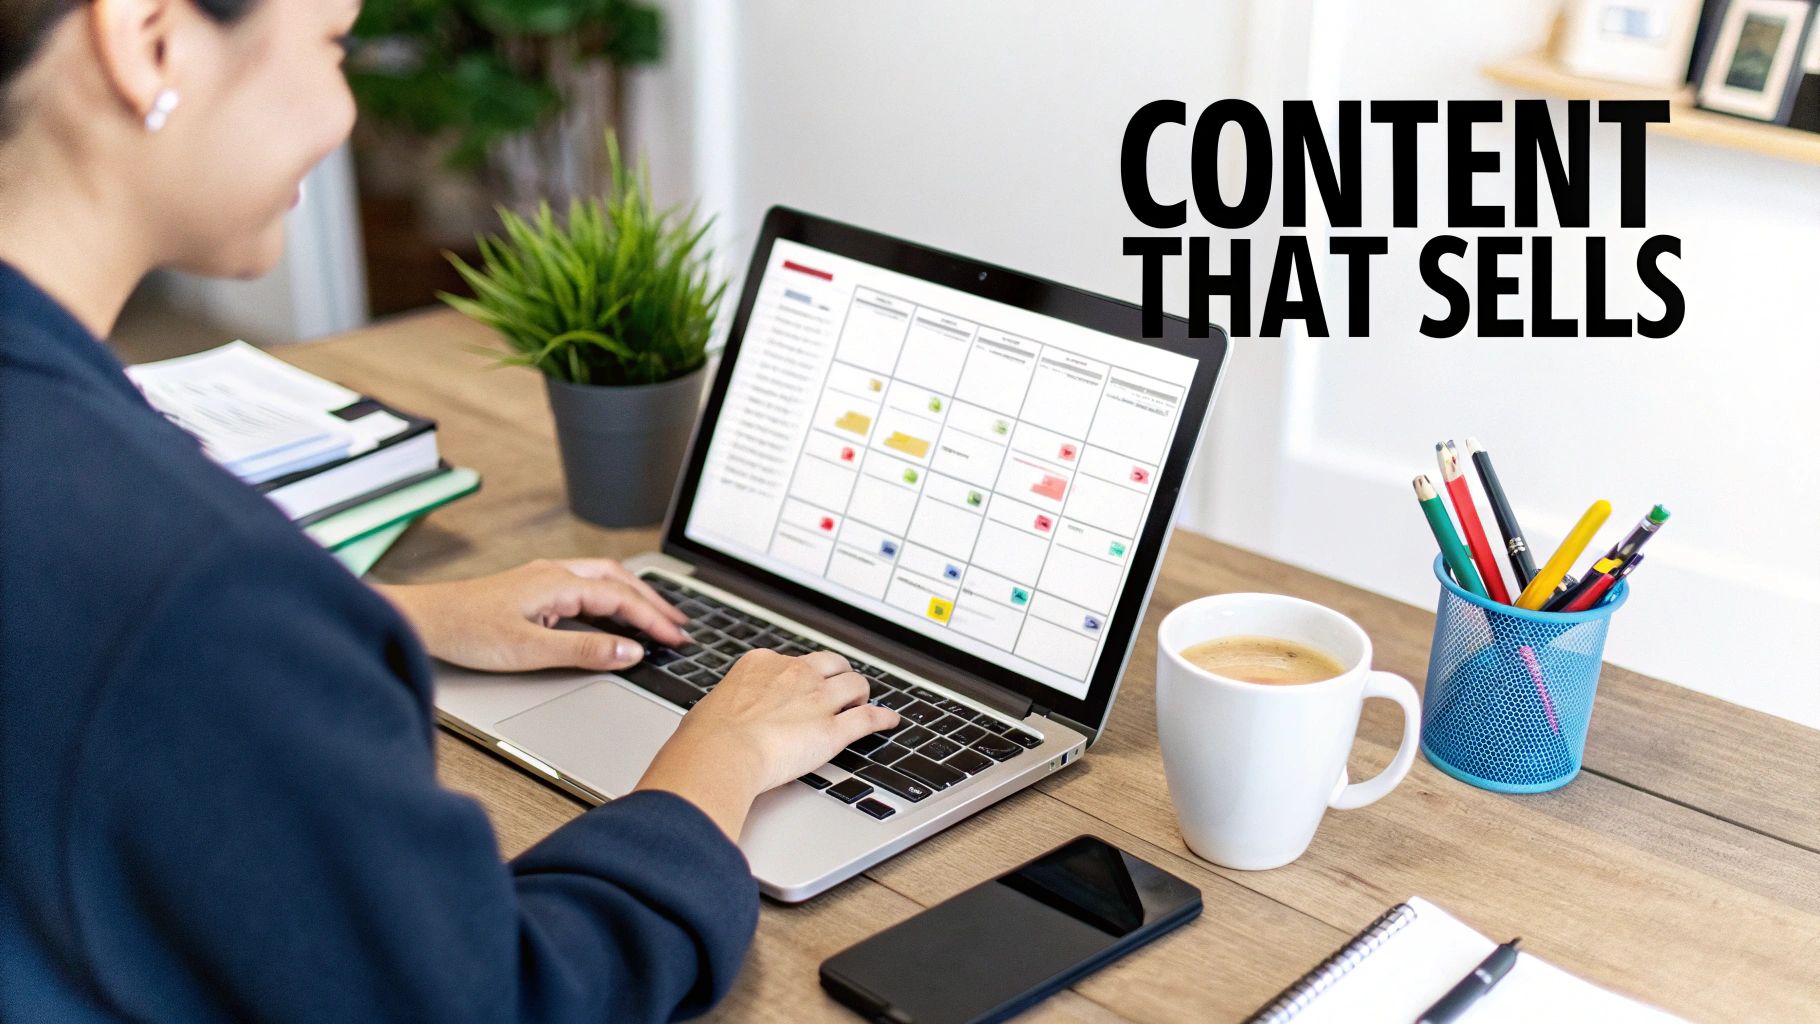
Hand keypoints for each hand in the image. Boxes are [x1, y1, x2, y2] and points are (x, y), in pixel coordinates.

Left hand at [373, 559, 690, 671]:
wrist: (423, 620)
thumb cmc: (466, 632)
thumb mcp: (530, 650)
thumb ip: (584, 651)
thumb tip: (629, 652)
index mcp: (559, 583)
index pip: (622, 599)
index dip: (654, 620)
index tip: (677, 640)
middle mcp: (554, 573)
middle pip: (620, 579)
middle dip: (653, 601)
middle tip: (679, 625)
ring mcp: (542, 578)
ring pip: (603, 578)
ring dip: (634, 594)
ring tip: (656, 615)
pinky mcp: (532, 589)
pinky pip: (586, 584)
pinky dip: (611, 595)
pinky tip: (611, 611)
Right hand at [635, 649, 900, 839]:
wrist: (720, 753)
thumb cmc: (706, 737)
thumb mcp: (711, 706)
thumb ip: (728, 706)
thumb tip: (719, 718)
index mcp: (762, 664)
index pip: (793, 661)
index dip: (802, 674)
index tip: (804, 682)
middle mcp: (794, 674)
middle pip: (831, 664)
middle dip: (839, 673)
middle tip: (842, 686)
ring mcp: (817, 700)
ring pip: (854, 684)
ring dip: (861, 693)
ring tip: (863, 701)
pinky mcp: (833, 730)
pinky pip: (867, 719)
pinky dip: (882, 719)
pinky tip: (889, 721)